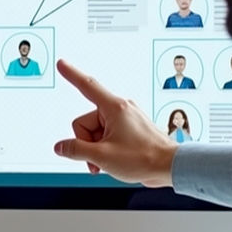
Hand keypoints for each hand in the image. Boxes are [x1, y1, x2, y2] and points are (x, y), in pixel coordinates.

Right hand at [53, 58, 177, 186]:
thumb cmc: (142, 158)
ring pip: (96, 132)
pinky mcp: (130, 129)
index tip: (62, 64)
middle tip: (98, 160)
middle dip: (87, 143)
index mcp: (114, 108)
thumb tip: (61, 147)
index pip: (87, 86)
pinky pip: (107, 135)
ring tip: (108, 162)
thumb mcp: (102, 156)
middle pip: (86, 122)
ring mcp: (126, 119)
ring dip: (96, 149)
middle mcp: (120, 109)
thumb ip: (76, 150)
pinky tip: (114, 160)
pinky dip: (105, 148)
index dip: (72, 75)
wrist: (170, 167)